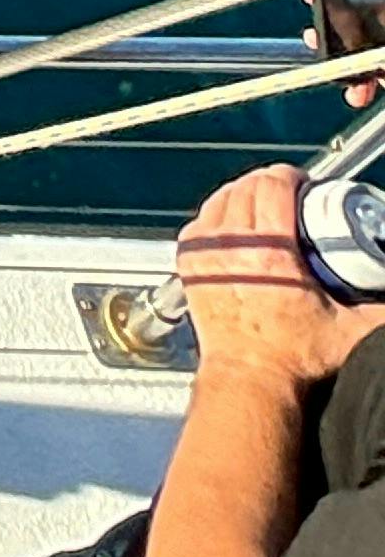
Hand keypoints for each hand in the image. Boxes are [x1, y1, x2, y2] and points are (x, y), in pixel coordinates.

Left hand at [179, 167, 384, 388]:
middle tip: (289, 193)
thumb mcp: (348, 331)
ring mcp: (206, 253)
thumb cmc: (291, 360)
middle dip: (269, 183)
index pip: (272, 187)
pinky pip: (200, 221)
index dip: (289, 176)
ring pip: (219, 199)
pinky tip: (232, 222)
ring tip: (263, 203)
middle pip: (246, 187)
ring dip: (242, 193)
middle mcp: (232, 246)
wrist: (251, 380)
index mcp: (269, 252)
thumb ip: (379, 310)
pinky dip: (216, 214)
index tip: (302, 182)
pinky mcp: (190, 264)